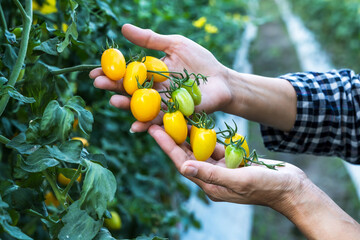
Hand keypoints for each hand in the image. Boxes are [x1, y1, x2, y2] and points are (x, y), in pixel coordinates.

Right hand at [89, 24, 232, 131]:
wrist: (222, 79)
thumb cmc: (200, 61)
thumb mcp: (175, 45)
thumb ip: (151, 40)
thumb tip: (123, 28)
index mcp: (151, 73)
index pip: (126, 73)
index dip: (111, 72)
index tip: (94, 71)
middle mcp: (153, 90)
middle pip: (129, 90)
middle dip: (113, 87)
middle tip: (99, 83)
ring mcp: (162, 104)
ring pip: (141, 107)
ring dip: (126, 105)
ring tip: (114, 100)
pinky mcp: (174, 116)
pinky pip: (158, 121)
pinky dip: (147, 125)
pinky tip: (135, 127)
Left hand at [147, 124, 306, 207]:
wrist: (291, 188)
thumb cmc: (267, 187)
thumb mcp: (239, 180)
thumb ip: (211, 173)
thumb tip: (184, 166)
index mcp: (211, 185)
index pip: (182, 163)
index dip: (167, 146)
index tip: (154, 130)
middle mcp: (213, 177)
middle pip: (187, 155)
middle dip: (172, 138)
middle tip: (159, 120)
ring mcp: (222, 169)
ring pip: (199, 149)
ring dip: (188, 135)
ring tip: (175, 119)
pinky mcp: (232, 162)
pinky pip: (214, 148)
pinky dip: (206, 137)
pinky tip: (199, 125)